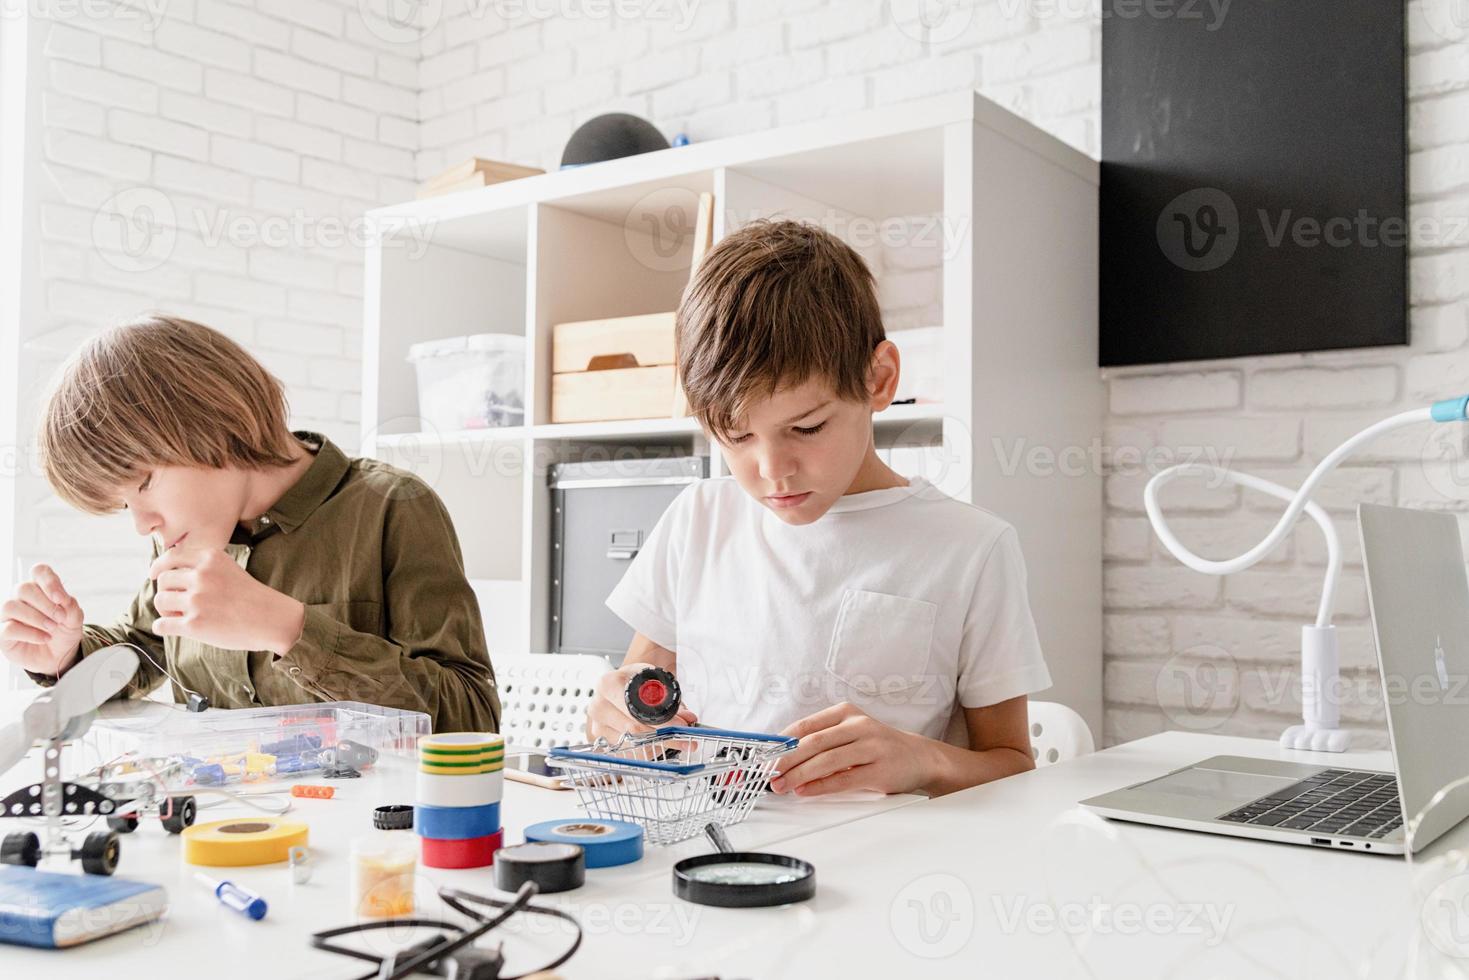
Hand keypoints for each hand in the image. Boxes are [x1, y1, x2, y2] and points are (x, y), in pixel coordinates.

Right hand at [0, 564, 83, 675]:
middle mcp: (20, 598)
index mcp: (40, 587)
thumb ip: (71, 607)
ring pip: (10, 606)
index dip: (49, 582)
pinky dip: (30, 633)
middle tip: (61, 618)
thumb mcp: (75, 619)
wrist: (59, 656)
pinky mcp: (2, 633)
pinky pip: (8, 628)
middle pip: (23, 588)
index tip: (62, 599)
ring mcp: (8, 615)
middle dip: (45, 604)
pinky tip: (45, 638)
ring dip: (35, 618)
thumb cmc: (64, 632)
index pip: (39, 571)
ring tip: (52, 628)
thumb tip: (63, 600)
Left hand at [149, 547, 304, 654]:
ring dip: (165, 609)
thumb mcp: (228, 568)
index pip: (171, 557)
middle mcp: (201, 577)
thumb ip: (202, 566)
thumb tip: (165, 572)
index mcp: (209, 559)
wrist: (272, 619)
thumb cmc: (251, 596)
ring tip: (179, 616)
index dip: (158, 567)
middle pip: (163, 580)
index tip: (154, 575)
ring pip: (160, 601)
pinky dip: (163, 626)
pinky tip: (172, 628)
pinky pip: (162, 624)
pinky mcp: (194, 625)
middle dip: (166, 591)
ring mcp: (197, 601)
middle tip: (176, 603)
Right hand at [585, 661, 697, 743]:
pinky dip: (649, 749)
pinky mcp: (604, 740)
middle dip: (664, 734)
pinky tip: (660, 743)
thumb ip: (671, 699)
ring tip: (678, 740)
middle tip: (685, 737)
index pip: (636, 709)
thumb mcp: (655, 681)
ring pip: (634, 743)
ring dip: (660, 744)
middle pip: (634, 729)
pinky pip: (631, 751)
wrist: (623, 683)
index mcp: (608, 685)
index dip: (661, 720)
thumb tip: (688, 718)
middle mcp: (599, 706)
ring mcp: (599, 726)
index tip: (680, 726)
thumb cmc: (636, 681)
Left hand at [770, 702, 932, 796]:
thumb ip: (823, 740)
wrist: (920, 757)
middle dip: (786, 760)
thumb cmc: (879, 746)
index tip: (765, 755)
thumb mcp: (851, 733)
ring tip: (782, 785)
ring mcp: (871, 747)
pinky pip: (843, 779)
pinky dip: (820, 786)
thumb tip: (785, 755)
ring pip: (826, 761)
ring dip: (799, 775)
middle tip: (768, 773)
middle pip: (813, 743)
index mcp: (847, 713)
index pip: (806, 725)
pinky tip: (805, 791)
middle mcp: (859, 726)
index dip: (782, 742)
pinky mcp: (879, 770)